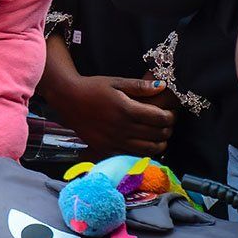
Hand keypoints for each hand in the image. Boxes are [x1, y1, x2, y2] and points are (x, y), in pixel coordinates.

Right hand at [49, 75, 174, 158]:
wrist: (67, 98)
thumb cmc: (92, 87)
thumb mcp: (116, 82)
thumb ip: (140, 86)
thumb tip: (163, 86)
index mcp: (126, 109)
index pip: (160, 118)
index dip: (171, 117)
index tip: (170, 113)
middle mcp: (122, 128)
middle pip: (158, 135)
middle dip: (167, 129)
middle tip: (166, 123)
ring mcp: (114, 141)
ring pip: (149, 149)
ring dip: (159, 143)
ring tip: (157, 135)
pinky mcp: (106, 149)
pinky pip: (132, 156)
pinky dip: (142, 152)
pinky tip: (142, 143)